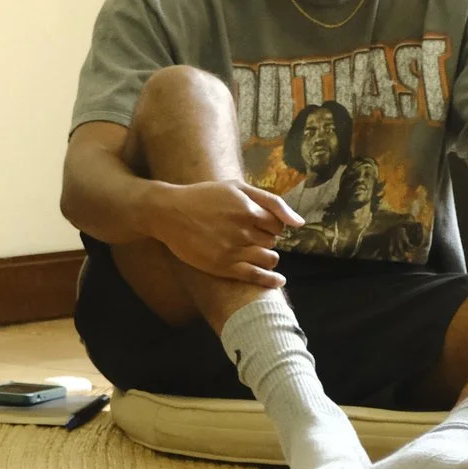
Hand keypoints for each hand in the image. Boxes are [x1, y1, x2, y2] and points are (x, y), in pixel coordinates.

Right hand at [149, 180, 299, 288]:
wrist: (168, 212)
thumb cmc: (203, 197)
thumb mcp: (236, 187)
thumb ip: (270, 201)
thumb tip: (299, 222)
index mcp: (248, 209)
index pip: (278, 224)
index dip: (271, 226)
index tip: (260, 226)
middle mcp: (243, 230)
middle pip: (272, 241)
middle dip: (265, 240)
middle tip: (249, 237)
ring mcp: (233, 249)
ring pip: (268, 258)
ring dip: (267, 257)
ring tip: (253, 252)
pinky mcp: (223, 266)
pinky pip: (256, 276)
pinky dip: (270, 279)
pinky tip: (277, 280)